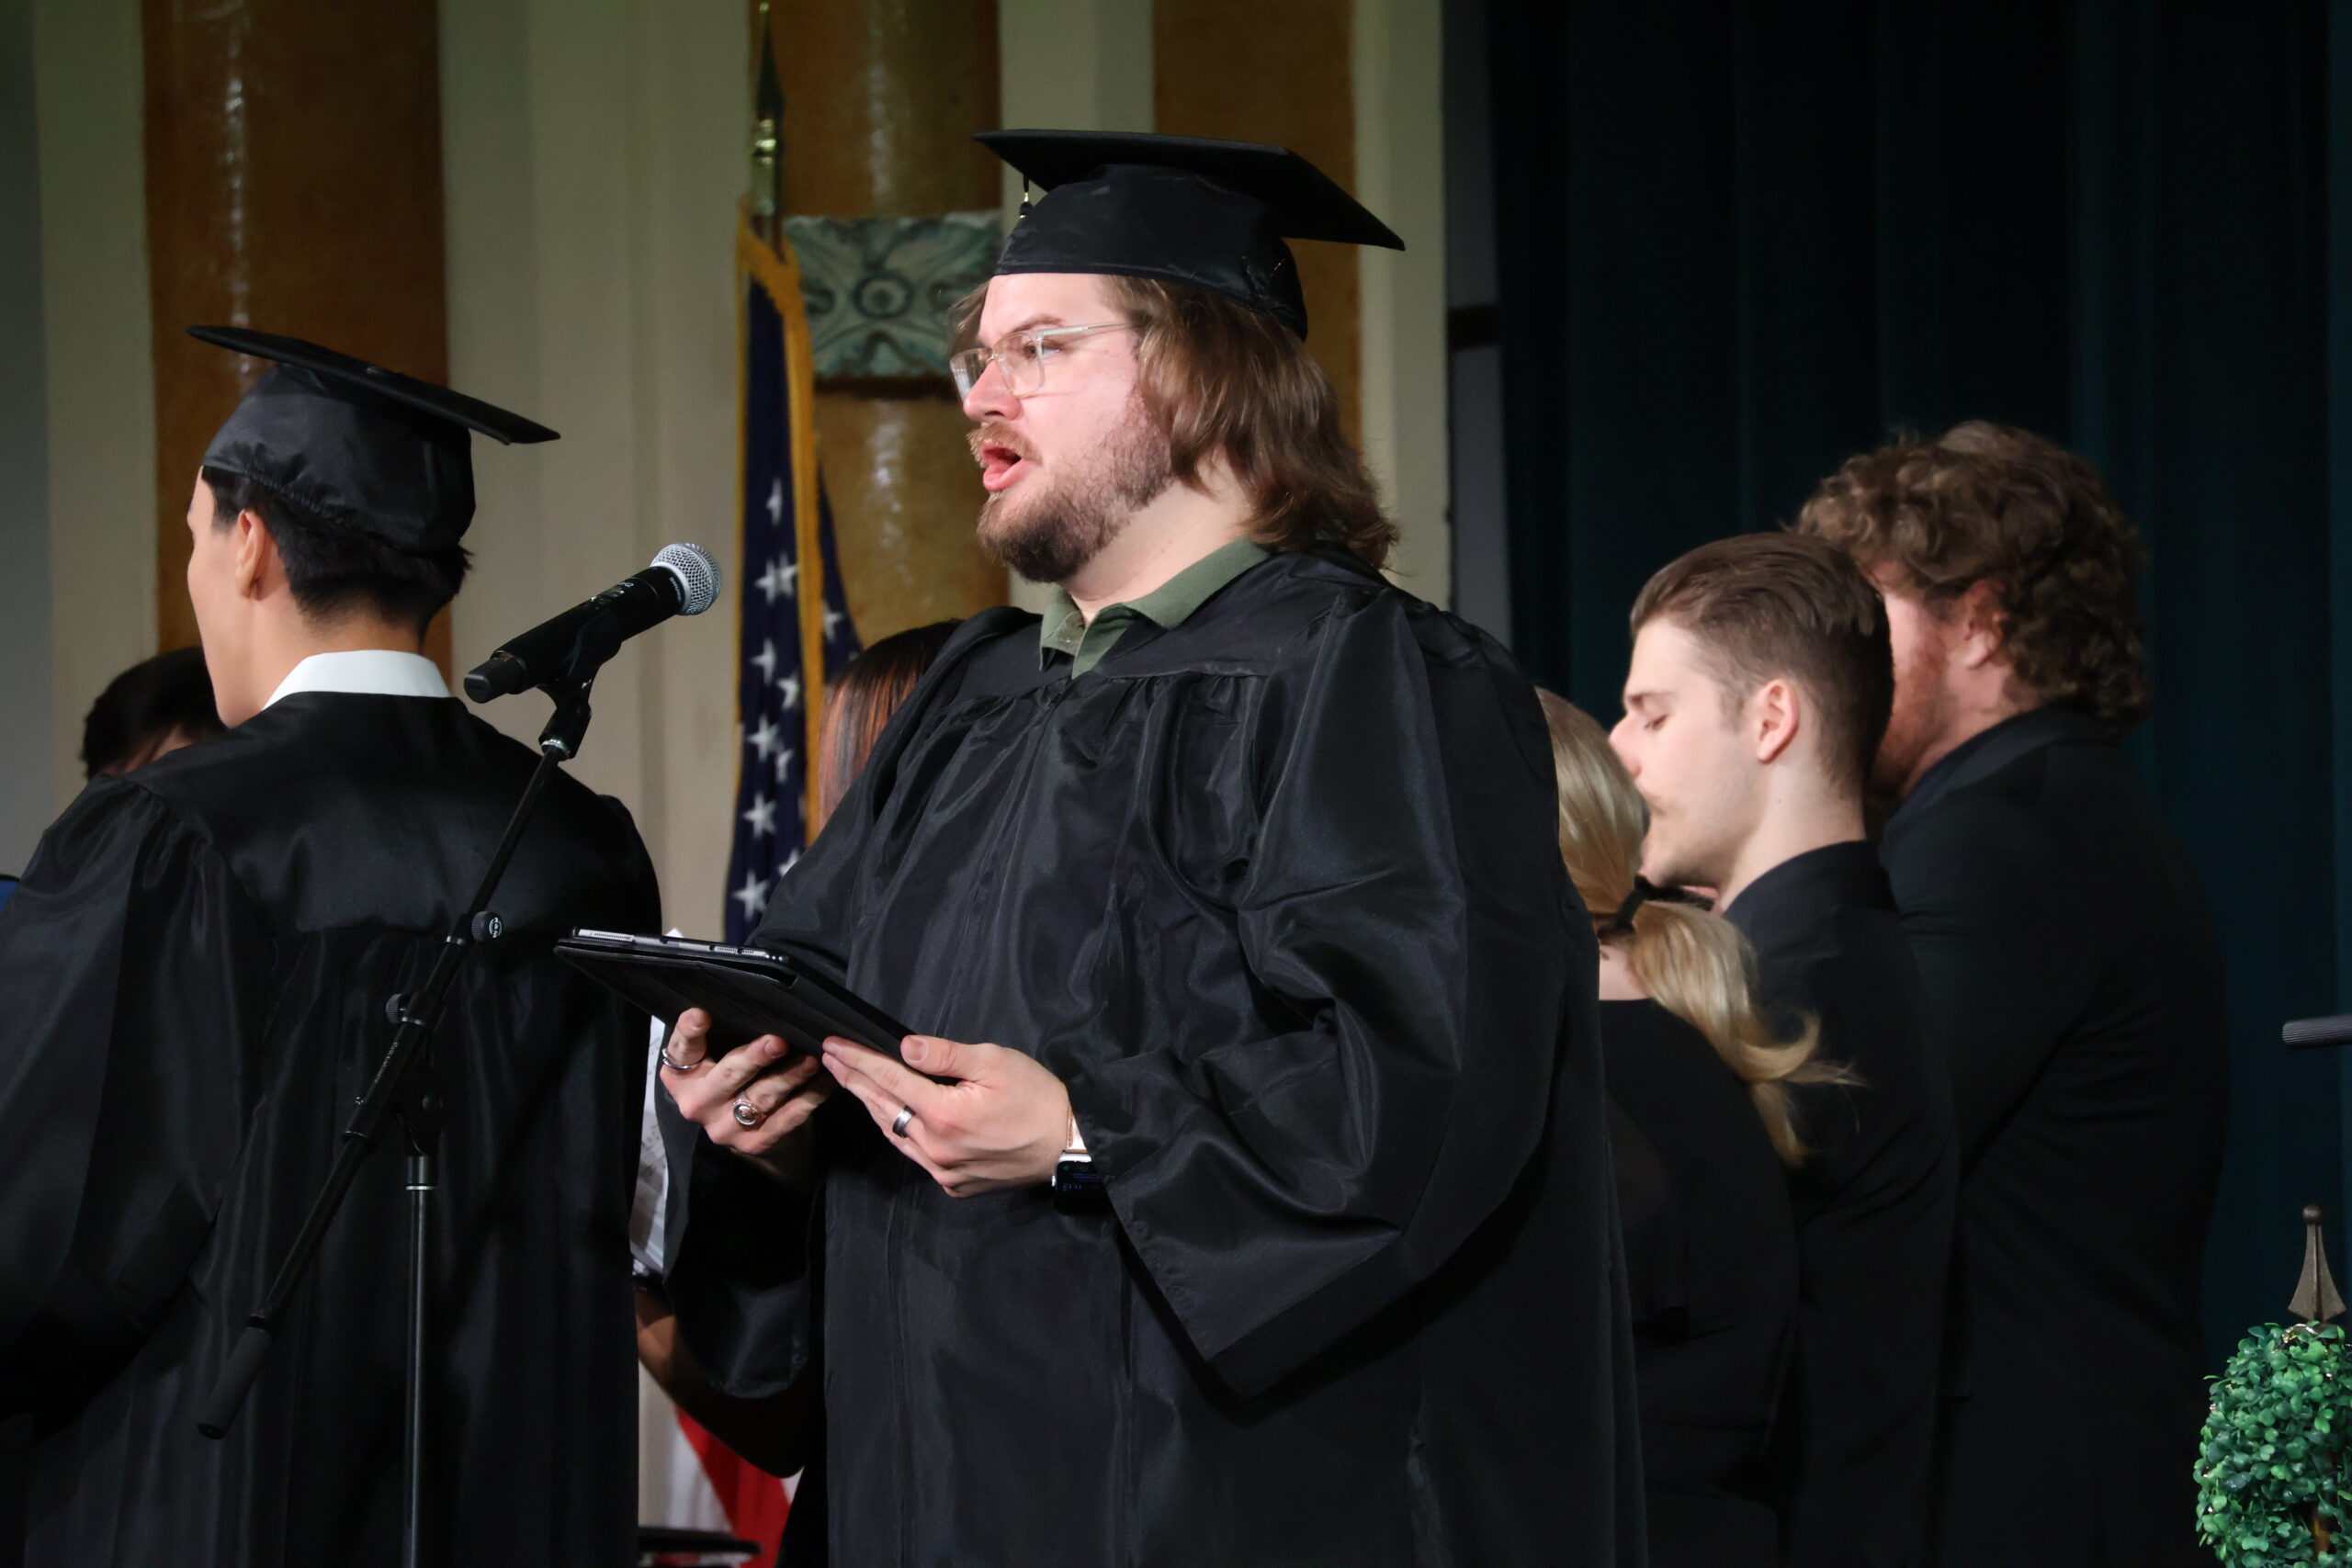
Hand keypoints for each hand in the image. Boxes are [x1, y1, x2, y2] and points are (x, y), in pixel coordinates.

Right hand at [659, 1008, 833, 1177]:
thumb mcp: (717, 1056)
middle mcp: (697, 1103)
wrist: (748, 1131)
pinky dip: (809, 1097)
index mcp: (682, 1076)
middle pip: (727, 1076)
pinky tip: (826, 1080)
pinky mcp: (754, 1142)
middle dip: (754, 1057)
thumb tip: (753, 1001)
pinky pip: (787, 1118)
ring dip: (790, 1076)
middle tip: (778, 1042)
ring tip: (812, 1059)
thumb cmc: (733, 1078)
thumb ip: (722, 1035)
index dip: (689, 1032)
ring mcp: (724, 1128)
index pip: (682, 1049)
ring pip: (761, 1097)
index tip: (700, 1015)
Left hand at [821, 1034, 1070, 1197]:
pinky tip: (891, 1115)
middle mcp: (935, 1148)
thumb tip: (904, 1047)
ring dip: (872, 1106)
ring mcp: (942, 1171)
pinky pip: (913, 1154)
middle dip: (854, 1080)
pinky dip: (897, 1131)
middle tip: (831, 1058)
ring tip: (853, 1083)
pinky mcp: (952, 1185)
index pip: (888, 1079)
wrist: (1068, 1146)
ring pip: (893, 1135)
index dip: (858, 1059)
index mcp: (943, 1114)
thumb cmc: (1037, 1097)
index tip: (833, 1044)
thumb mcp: (995, 1062)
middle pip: (883, 1107)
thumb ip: (945, 1055)